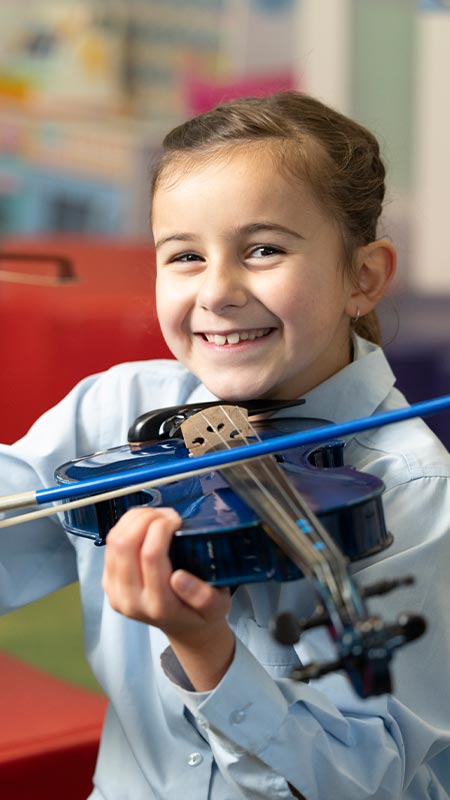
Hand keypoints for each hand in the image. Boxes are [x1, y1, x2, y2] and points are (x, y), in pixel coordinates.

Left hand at [102, 506, 234, 689]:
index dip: (161, 528)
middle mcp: (132, 601)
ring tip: (157, 515)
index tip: (177, 520)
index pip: (151, 556)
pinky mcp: (108, 582)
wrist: (182, 626)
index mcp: (159, 606)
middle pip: (125, 545)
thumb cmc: (200, 612)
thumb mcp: (217, 607)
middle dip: (146, 518)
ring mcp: (116, 592)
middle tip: (166, 514)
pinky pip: (110, 544)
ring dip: (135, 519)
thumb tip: (178, 578)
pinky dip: (126, 526)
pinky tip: (145, 524)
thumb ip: (203, 596)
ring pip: (114, 541)